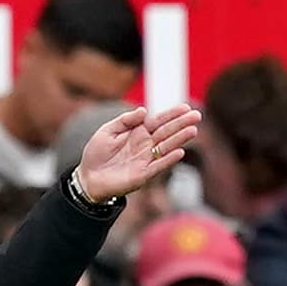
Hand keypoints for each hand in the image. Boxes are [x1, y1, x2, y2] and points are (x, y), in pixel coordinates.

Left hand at [76, 104, 201, 202]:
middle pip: (166, 132)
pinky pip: (158, 166)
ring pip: (166, 147)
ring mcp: (145, 160)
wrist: (88, 177)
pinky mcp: (142, 175)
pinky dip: (168, 160)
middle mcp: (145, 145)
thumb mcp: (108, 131)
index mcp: (138, 132)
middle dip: (182, 124)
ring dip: (180, 139)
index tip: (186, 107)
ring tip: (193, 131)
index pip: (158, 121)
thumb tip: (144, 110)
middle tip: (198, 116)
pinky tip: (180, 152)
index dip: (172, 114)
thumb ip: (125, 120)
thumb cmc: (97, 153)